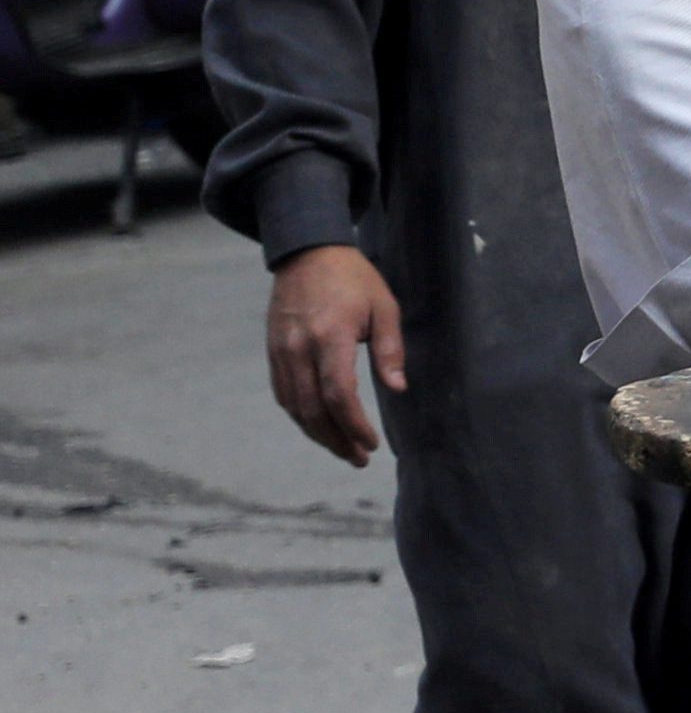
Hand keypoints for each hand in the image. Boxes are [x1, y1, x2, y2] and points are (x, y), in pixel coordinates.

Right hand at [265, 246, 404, 467]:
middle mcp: (299, 349)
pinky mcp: (272, 352)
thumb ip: (390, 349)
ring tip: (343, 449)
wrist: (307, 253)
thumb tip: (398, 389)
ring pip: (294, 407)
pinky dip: (301, 416)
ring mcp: (281, 352)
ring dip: (317, 434)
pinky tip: (319, 426)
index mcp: (331, 337)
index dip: (354, 425)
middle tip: (359, 458)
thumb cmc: (354, 279)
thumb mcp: (385, 307)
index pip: (338, 395)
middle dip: (336, 440)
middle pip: (313, 410)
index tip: (372, 444)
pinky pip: (284, 394)